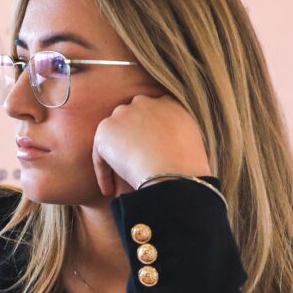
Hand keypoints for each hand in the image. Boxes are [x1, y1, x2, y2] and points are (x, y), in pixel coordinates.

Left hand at [91, 94, 212, 197]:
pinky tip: (109, 190)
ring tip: (118, 182)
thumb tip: (170, 148)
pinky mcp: (106, 129)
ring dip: (115, 156)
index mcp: (169, 103)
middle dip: (130, 138)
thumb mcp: (193, 142)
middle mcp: (145, 102)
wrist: (173, 170)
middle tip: (132, 163)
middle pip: (131, 118)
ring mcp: (124, 113)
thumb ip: (179, 136)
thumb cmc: (188, 165)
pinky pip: (100, 153)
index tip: (149, 151)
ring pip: (114, 135)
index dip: (148, 133)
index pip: (154, 112)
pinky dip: (103, 173)